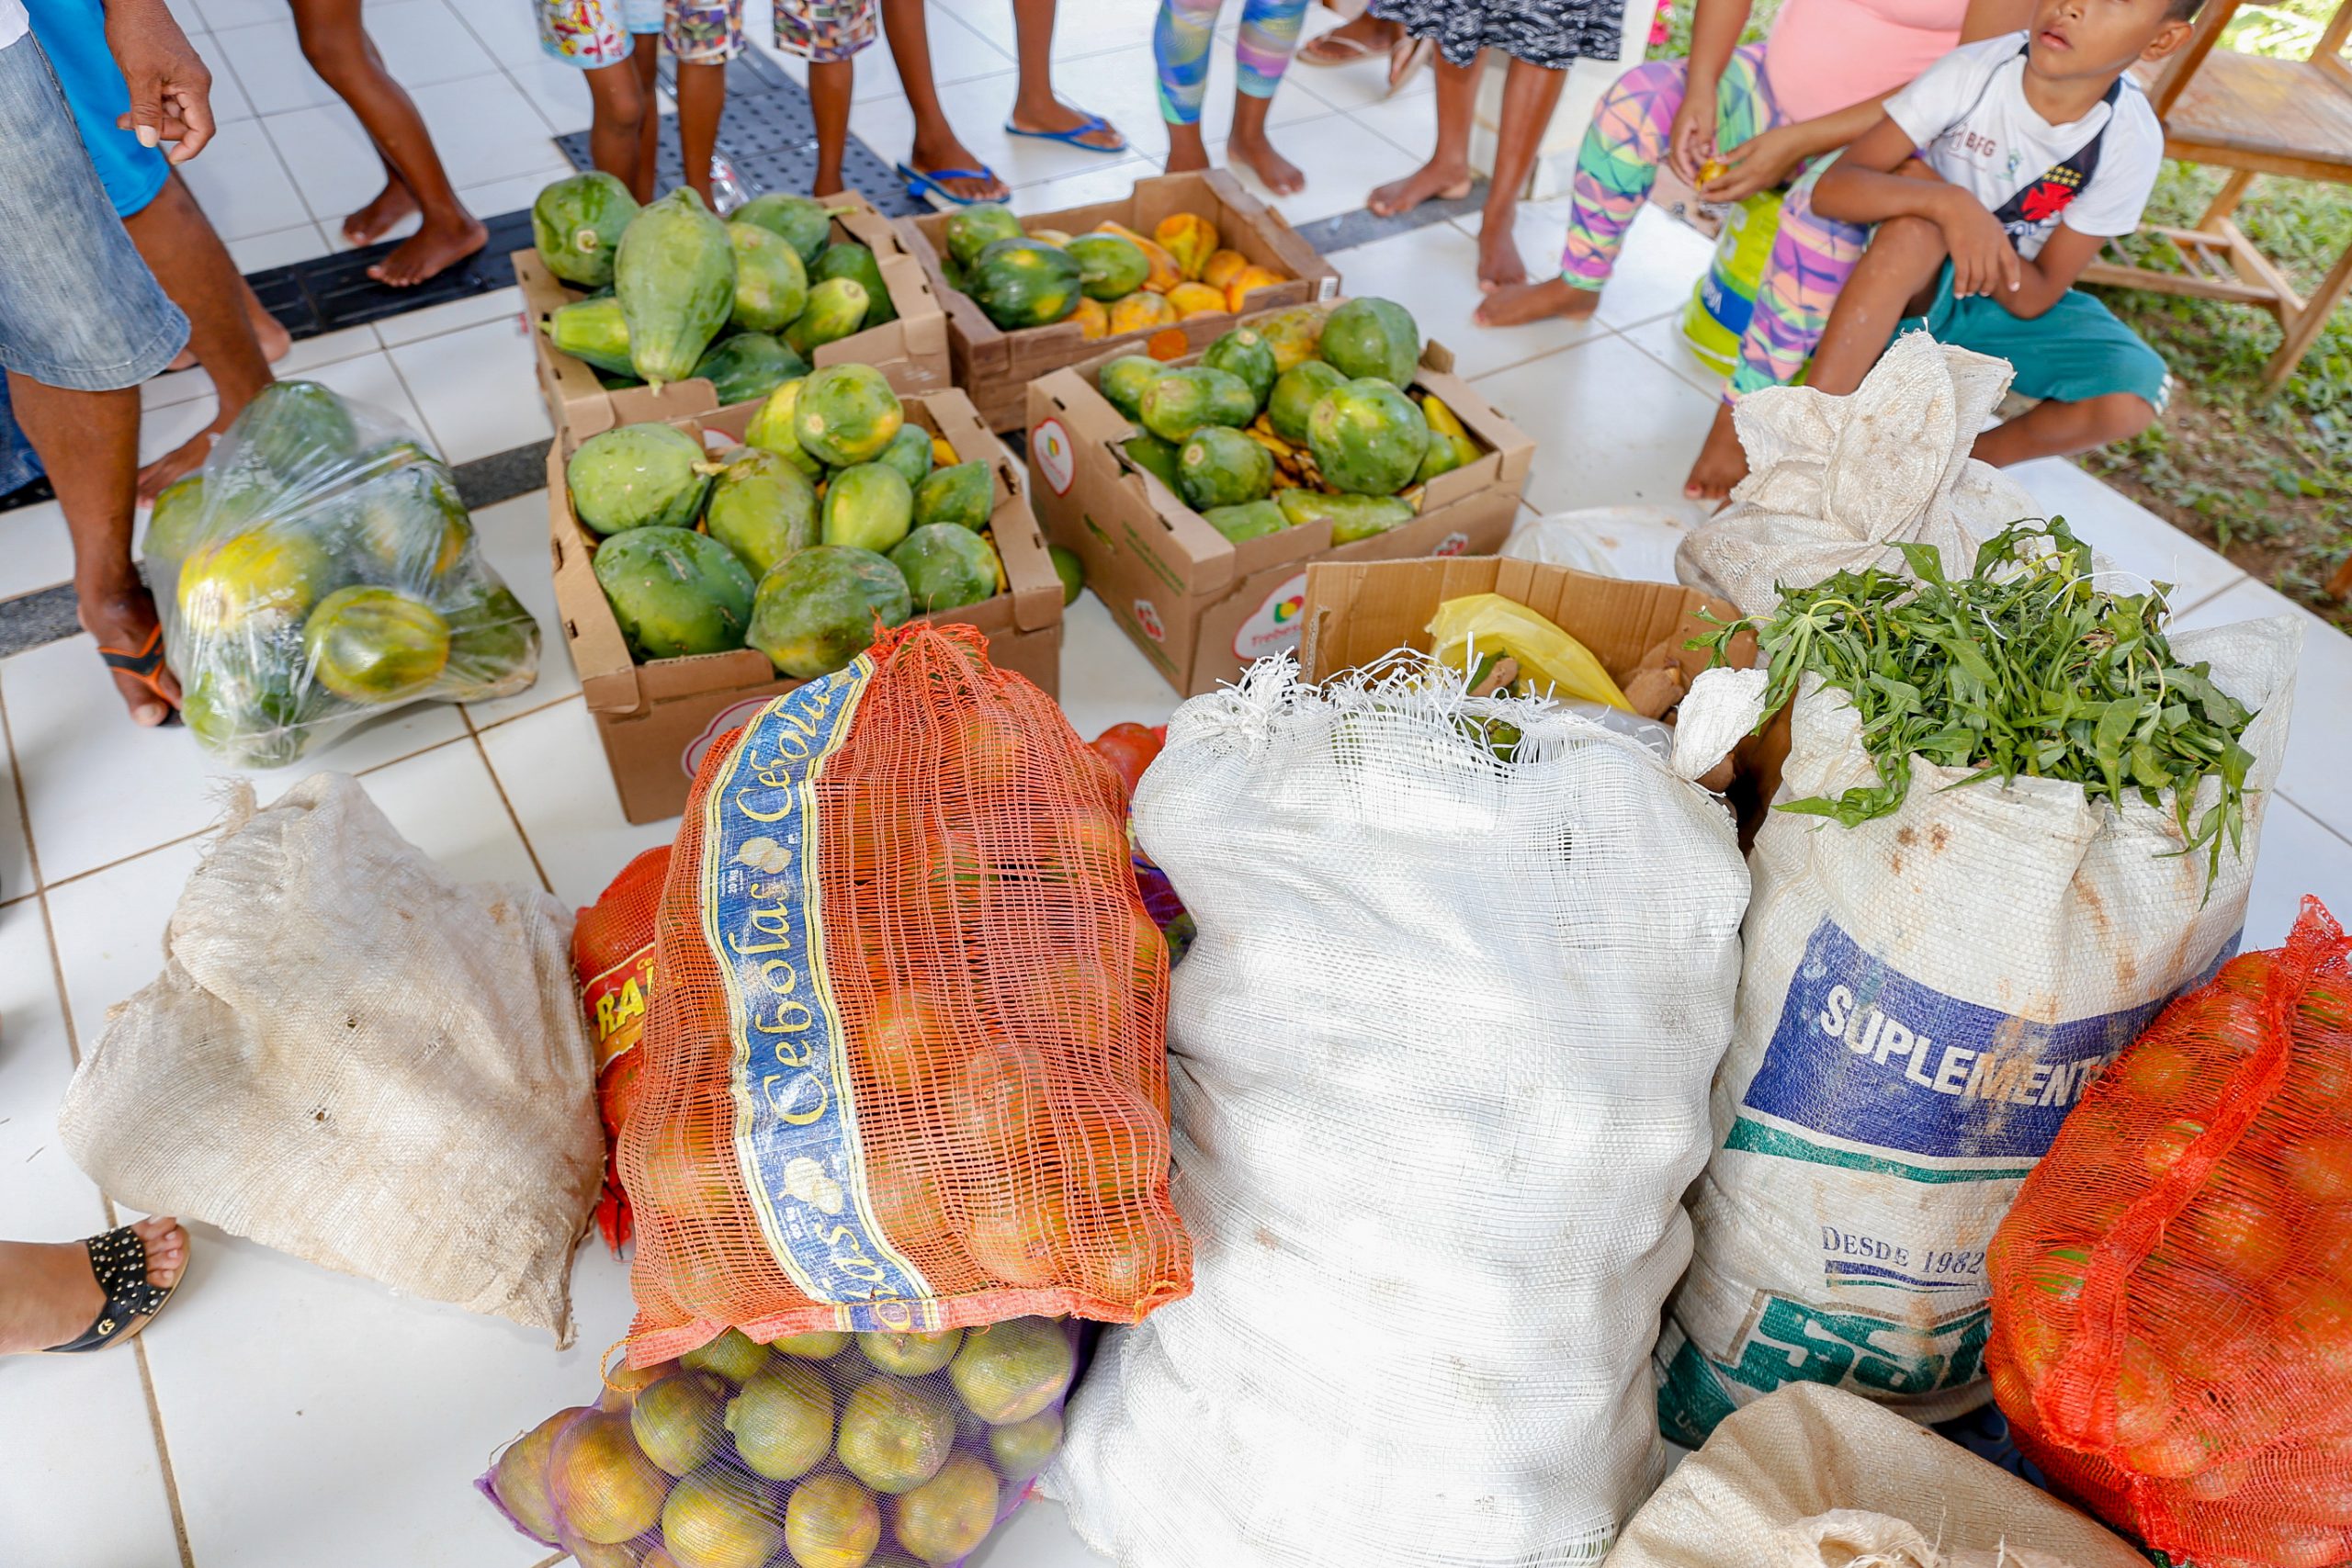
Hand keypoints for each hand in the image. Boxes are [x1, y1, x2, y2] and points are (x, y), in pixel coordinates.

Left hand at [105, 0, 214, 163]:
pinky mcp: (172, 69)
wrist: (131, 1)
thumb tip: (148, 141)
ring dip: (150, 116)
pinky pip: (165, 95)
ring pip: (173, 109)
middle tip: (129, 127)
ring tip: (124, 117)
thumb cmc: (137, 32)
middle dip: (160, 129)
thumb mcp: (138, 76)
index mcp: (195, 85)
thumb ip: (145, 111)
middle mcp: (195, 82)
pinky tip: (131, 102)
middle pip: (186, 121)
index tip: (171, 160)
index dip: (189, 148)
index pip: (202, 129)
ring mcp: (184, 75)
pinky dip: (149, 103)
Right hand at [1666, 87, 1718, 185]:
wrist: (1700, 85)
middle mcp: (1675, 136)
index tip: (1693, 180)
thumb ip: (1704, 137)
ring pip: (1678, 158)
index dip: (1685, 170)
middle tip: (1694, 186)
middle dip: (1683, 175)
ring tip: (1697, 180)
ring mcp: (1679, 135)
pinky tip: (1699, 166)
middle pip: (1674, 161)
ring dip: (1686, 170)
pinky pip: (1684, 152)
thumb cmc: (1703, 99)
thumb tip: (1703, 155)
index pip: (1679, 156)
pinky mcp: (1684, 135)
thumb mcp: (1707, 118)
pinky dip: (1690, 161)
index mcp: (1679, 132)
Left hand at [1698, 123, 1811, 202]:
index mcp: (1750, 169)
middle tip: (1703, 197)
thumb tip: (1717, 160)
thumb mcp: (1754, 142)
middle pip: (1732, 195)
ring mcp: (1764, 185)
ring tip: (1715, 197)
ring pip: (1741, 197)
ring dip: (1727, 199)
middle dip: (1716, 198)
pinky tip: (1733, 191)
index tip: (1702, 187)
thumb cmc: (1778, 139)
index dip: (1713, 186)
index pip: (1726, 181)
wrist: (1801, 143)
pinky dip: (1738, 195)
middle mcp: (1756, 181)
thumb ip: (1734, 153)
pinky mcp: (1770, 184)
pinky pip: (1750, 193)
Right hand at [1935, 190, 2021, 297]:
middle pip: (1992, 275)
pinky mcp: (1961, 254)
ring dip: (1973, 289)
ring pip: (1977, 278)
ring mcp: (1976, 251)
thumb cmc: (1969, 212)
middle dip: (1988, 287)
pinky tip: (1958, 293)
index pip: (2011, 262)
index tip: (2014, 288)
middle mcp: (1991, 247)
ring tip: (1968, 293)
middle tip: (1983, 293)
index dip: (2013, 276)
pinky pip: (1962, 277)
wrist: (1954, 205)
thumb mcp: (1990, 223)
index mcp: (2000, 238)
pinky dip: (1961, 288)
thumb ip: (1994, 238)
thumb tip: (1994, 251)